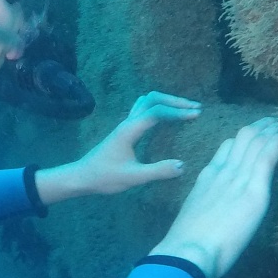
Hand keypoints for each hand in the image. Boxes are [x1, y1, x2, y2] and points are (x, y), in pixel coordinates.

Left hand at [33, 91, 200, 204]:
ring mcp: (125, 124)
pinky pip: (144, 109)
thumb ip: (157, 171)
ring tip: (186, 109)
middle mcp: (128, 122)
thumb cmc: (104, 177)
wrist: (82, 176)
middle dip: (176, 101)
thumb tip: (183, 165)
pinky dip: (159, 107)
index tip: (196, 115)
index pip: (158, 111)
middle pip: (153, 99)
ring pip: (148, 101)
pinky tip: (167, 117)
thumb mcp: (133, 178)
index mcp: (130, 130)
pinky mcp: (125, 130)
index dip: (178, 111)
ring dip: (167, 101)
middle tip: (196, 109)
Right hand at [149, 116, 277, 277]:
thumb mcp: (195, 215)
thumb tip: (214, 212)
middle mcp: (223, 171)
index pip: (228, 147)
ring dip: (273, 129)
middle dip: (262, 126)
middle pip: (244, 137)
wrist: (188, 252)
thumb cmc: (189, 244)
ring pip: (257, 141)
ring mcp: (238, 178)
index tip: (257, 133)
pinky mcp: (254, 190)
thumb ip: (207, 205)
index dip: (245, 138)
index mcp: (208, 177)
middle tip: (276, 121)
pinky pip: (267, 156)